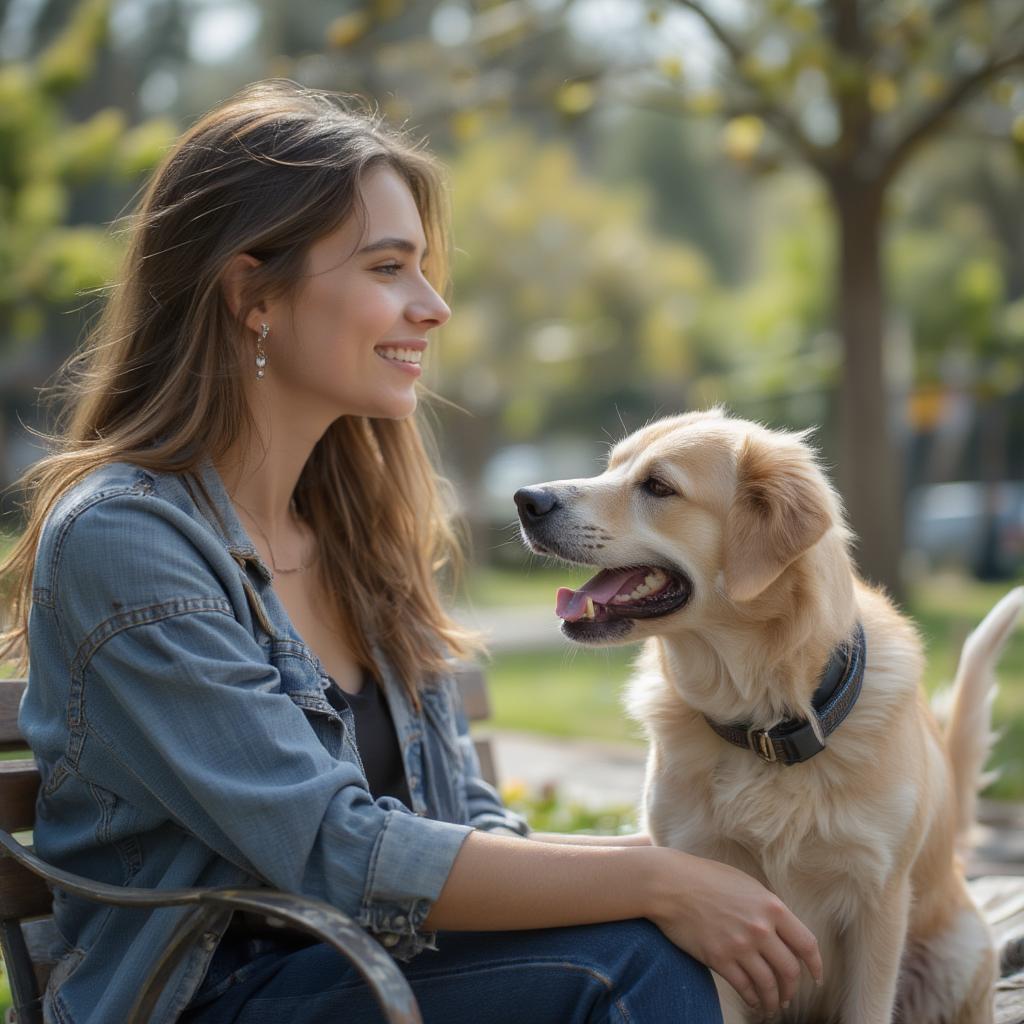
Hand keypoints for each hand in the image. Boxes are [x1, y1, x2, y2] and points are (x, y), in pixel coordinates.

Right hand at [645, 848, 822, 1016]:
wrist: (671, 883)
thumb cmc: (706, 878)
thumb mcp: (745, 884)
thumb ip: (767, 907)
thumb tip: (781, 930)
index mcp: (772, 907)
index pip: (806, 944)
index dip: (815, 966)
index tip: (815, 977)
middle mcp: (760, 928)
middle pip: (789, 970)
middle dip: (792, 988)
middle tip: (788, 996)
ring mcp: (740, 945)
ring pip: (768, 985)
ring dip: (773, 1000)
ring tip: (771, 1005)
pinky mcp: (719, 958)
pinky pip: (744, 987)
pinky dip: (752, 999)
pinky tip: (752, 1001)